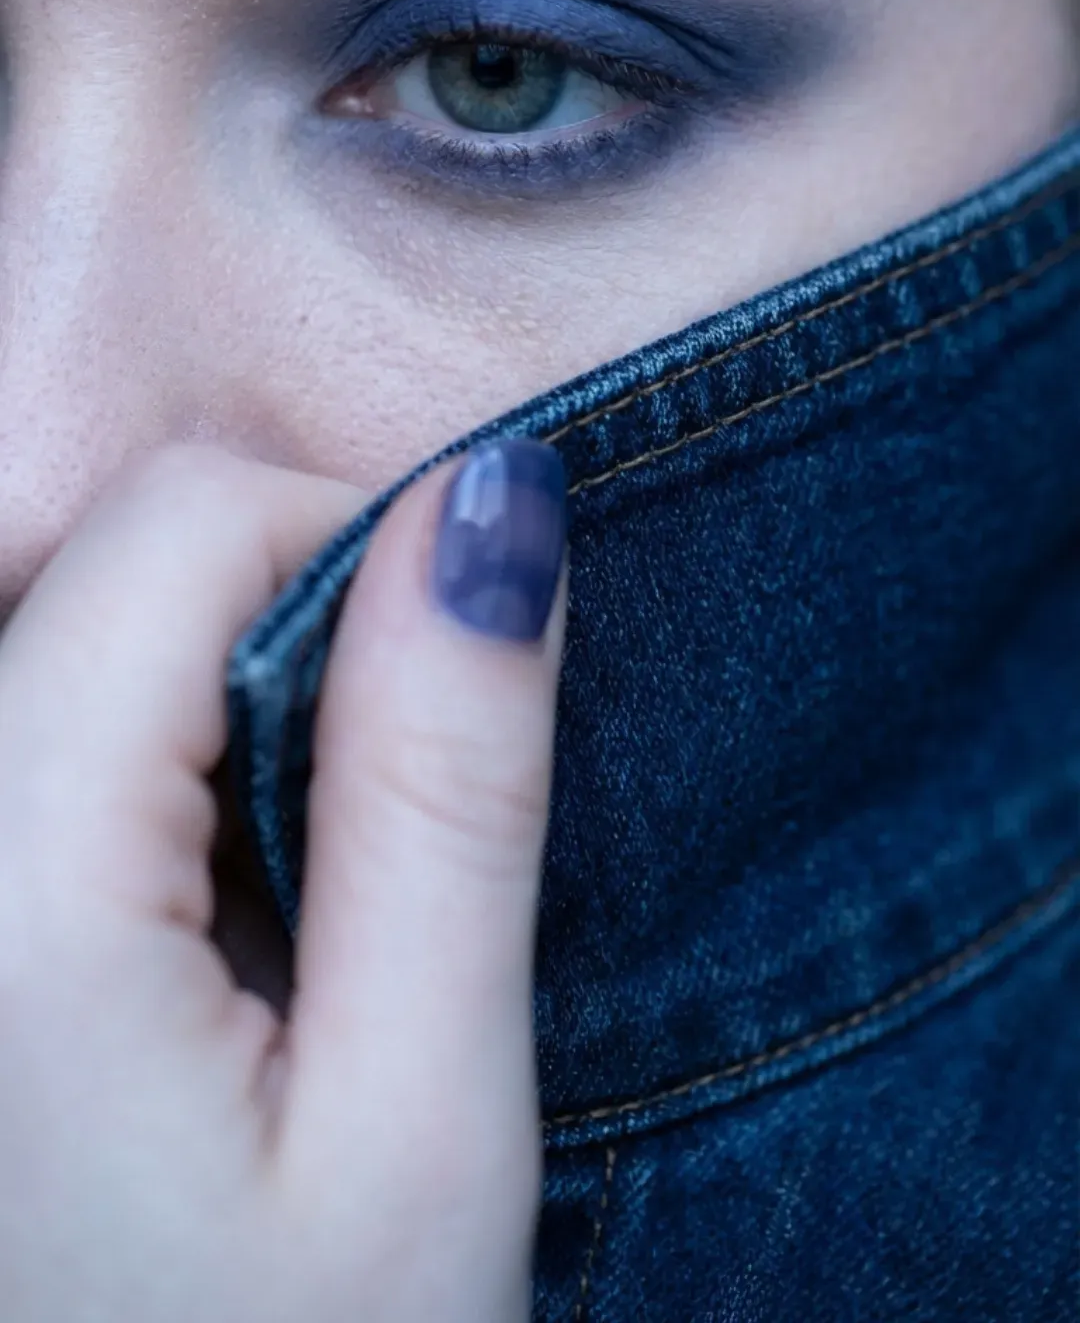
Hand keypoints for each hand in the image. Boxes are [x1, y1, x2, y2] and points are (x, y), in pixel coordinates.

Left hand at [0, 437, 566, 1322]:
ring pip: (47, 632)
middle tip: (357, 818)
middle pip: (91, 560)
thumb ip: (446, 788)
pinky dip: (114, 765)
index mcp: (1, 885)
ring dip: (185, 690)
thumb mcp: (417, 1132)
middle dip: (262, 614)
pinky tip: (179, 914)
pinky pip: (17, 742)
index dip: (354, 544)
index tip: (448, 693)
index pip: (183, 517)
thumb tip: (490, 501)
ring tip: (273, 880)